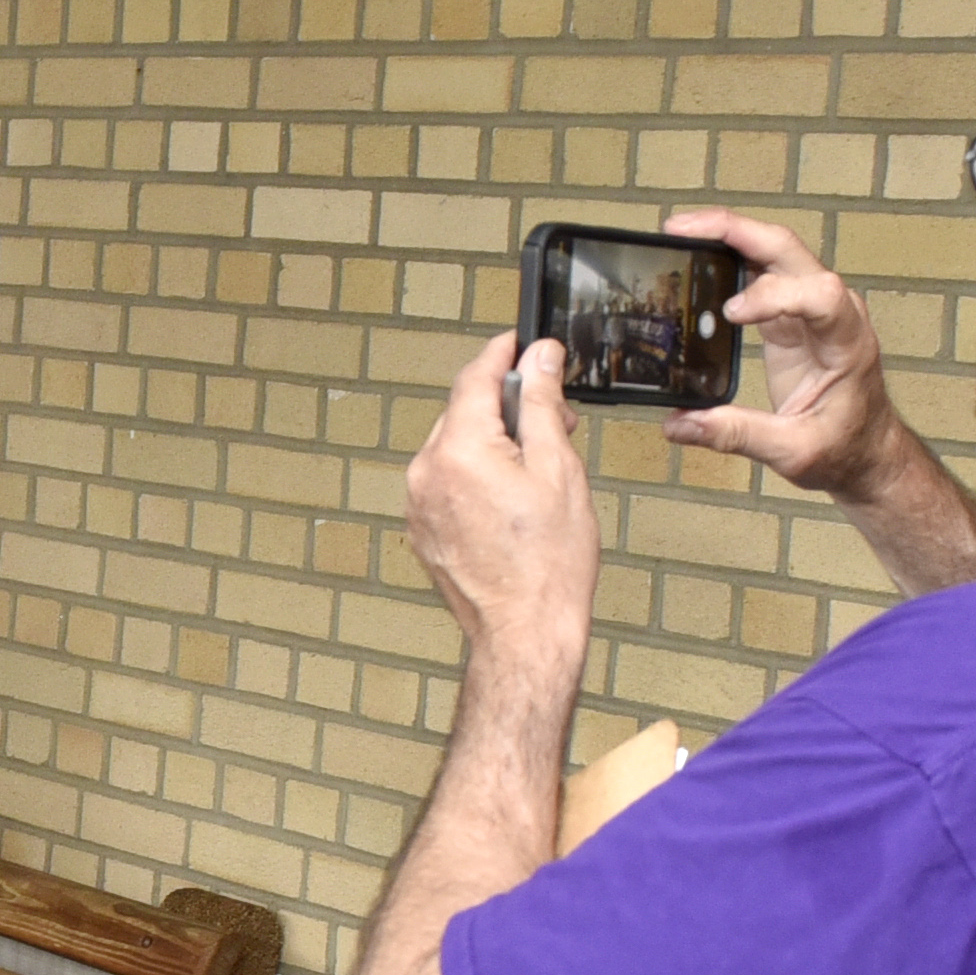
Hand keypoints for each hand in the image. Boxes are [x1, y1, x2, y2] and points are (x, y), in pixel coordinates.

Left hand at [407, 334, 598, 684]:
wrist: (525, 631)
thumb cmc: (548, 563)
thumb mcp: (557, 468)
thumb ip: (542, 405)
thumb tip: (540, 358)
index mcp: (458, 451)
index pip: (474, 378)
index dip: (503, 355)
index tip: (523, 343)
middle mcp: (426, 473)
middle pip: (464, 413)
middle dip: (508, 406)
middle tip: (555, 417)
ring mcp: (418, 504)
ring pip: (455, 448)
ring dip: (494, 442)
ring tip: (540, 465)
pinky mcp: (422, 529)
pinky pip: (447, 482)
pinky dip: (477, 474)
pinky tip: (513, 496)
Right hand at [661, 209, 908, 501]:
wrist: (865, 449)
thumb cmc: (845, 447)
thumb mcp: (794, 452)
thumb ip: (737, 435)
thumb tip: (680, 424)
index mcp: (846, 342)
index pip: (819, 295)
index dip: (774, 295)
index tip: (731, 314)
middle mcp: (834, 312)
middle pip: (789, 251)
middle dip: (738, 233)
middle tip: (685, 230)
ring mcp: (812, 306)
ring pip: (774, 250)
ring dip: (729, 234)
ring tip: (680, 232)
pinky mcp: (790, 313)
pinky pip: (761, 270)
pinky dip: (728, 256)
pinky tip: (696, 254)